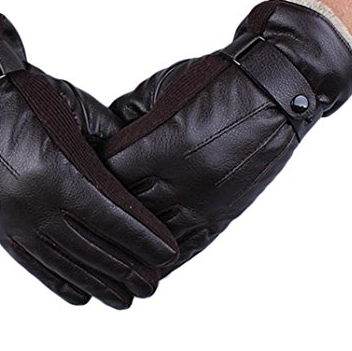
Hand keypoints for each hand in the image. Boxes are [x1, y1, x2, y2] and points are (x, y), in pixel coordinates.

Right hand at [0, 9, 178, 308]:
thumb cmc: (29, 96)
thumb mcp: (78, 113)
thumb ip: (109, 150)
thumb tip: (135, 183)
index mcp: (61, 173)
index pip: (115, 218)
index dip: (144, 239)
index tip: (167, 255)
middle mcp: (37, 204)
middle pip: (94, 249)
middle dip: (128, 270)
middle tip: (152, 286)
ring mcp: (15, 219)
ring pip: (66, 264)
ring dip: (98, 284)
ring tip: (124, 300)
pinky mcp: (0, 226)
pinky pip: (35, 264)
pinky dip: (60, 281)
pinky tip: (81, 295)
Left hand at [97, 0, 351, 274]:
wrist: (277, 90)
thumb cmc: (215, 81)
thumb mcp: (160, 89)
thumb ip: (126, 120)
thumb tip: (101, 145)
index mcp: (163, 143)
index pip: (108, 173)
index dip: (87, 175)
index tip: (75, 178)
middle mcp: (182, 179)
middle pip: (125, 210)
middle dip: (102, 212)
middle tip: (81, 218)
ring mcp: (203, 202)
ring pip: (152, 239)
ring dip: (129, 246)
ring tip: (106, 257)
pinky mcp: (222, 215)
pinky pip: (186, 249)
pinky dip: (161, 260)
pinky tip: (145, 268)